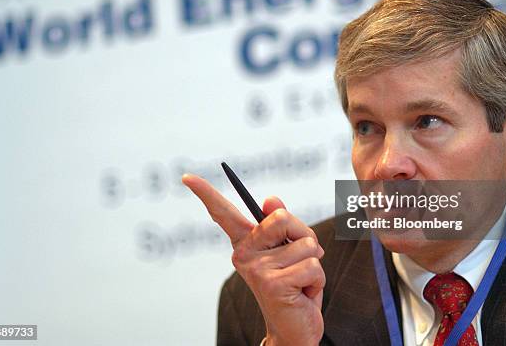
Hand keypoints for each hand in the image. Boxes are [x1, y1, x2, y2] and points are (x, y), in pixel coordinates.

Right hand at [182, 174, 325, 345]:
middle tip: (300, 259)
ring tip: (301, 281)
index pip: (223, 214)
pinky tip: (303, 293)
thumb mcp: (290, 251)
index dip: (206, 193)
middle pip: (283, 217)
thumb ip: (282, 225)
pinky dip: (318, 280)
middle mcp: (244, 254)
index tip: (187, 177)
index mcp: (246, 243)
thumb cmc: (294, 285)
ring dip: (314, 263)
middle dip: (304, 236)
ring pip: (307, 244)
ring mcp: (257, 270)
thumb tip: (270, 199)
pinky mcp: (274, 284)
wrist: (294, 329)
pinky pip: (313, 265)